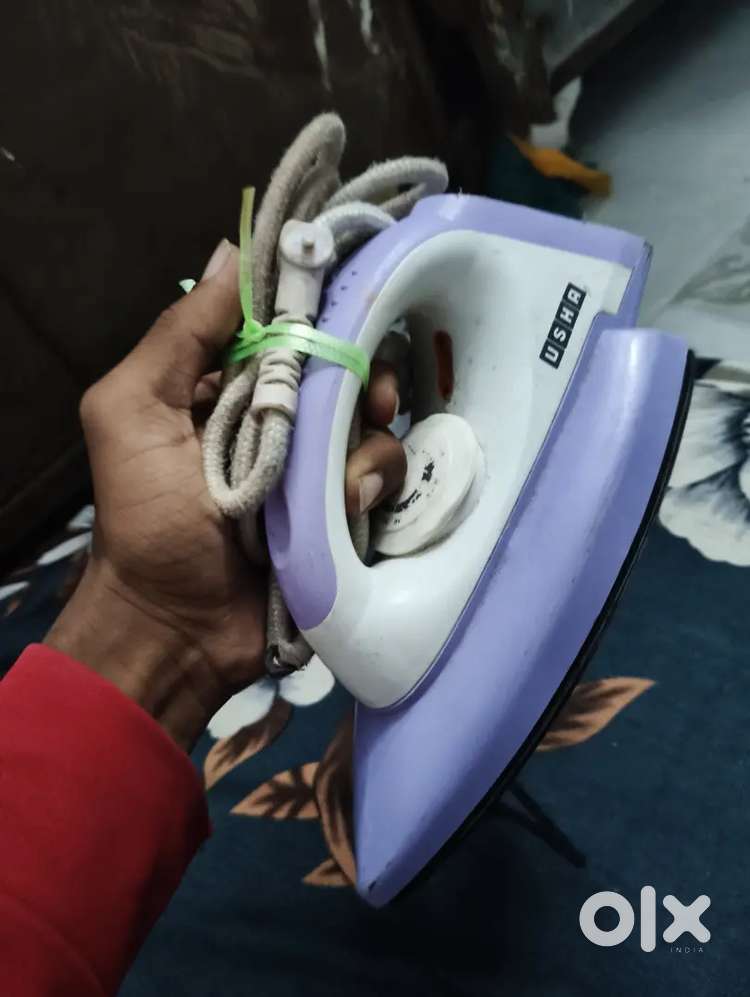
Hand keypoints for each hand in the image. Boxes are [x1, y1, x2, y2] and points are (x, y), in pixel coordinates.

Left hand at [46, 240, 404, 750]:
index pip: (284, 328)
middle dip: (366, 377)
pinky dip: (375, 486)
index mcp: (222, 387)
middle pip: (341, 373)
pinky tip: (354, 506)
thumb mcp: (131, 413)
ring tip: (348, 482)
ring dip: (369, 445)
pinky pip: (381, 479)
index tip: (351, 309)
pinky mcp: (340, 514)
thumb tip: (229, 254)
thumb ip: (178, 336)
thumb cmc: (145, 518)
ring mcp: (312, 470)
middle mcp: (274, 421)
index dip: (321, 314)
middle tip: (376, 398)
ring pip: (370, 426)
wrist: (176, 627)